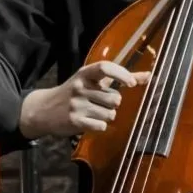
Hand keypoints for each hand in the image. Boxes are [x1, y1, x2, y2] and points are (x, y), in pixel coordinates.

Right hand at [19, 60, 149, 138]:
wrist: (43, 110)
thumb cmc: (74, 92)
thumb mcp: (91, 81)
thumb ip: (120, 78)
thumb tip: (149, 76)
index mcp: (85, 74)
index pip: (105, 67)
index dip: (122, 74)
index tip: (131, 84)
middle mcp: (80, 87)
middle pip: (114, 98)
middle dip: (113, 103)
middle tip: (101, 103)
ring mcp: (77, 105)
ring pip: (110, 114)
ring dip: (107, 115)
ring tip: (93, 112)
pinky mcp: (75, 121)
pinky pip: (101, 125)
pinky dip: (100, 125)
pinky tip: (89, 121)